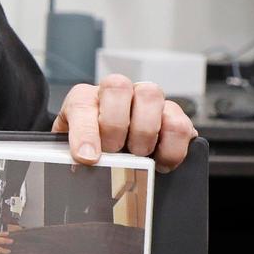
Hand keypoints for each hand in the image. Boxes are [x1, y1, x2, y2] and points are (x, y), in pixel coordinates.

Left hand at [52, 75, 196, 172]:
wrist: (110, 151)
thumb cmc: (91, 149)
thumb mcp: (75, 152)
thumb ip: (75, 156)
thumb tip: (83, 166)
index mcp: (85, 98)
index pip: (81, 103)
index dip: (84, 131)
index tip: (87, 157)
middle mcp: (117, 91)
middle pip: (117, 87)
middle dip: (115, 126)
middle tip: (114, 151)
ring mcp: (146, 99)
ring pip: (150, 95)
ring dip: (144, 133)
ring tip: (138, 156)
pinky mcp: (173, 114)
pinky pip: (179, 123)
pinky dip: (171, 148)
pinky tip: (160, 163)